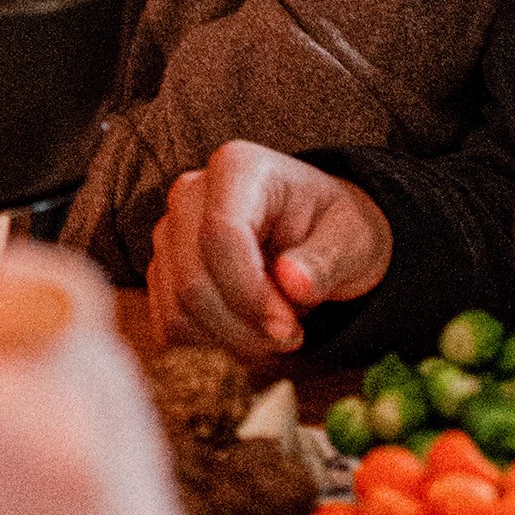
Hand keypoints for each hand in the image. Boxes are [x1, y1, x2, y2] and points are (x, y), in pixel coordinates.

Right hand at [147, 140, 391, 362]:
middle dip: (243, 325)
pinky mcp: (161, 272)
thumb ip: (326, 261)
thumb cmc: (334, 232)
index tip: (287, 329)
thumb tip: (294, 282)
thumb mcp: (352, 241)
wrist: (316, 238)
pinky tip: (248, 336)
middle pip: (193, 277)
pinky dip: (209, 346)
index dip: (250, 292)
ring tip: (274, 334)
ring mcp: (168, 233)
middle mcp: (190, 194)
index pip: (221, 233)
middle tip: (291, 338)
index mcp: (238, 168)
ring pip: (177, 308)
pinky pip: (169, 326)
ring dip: (229, 340)